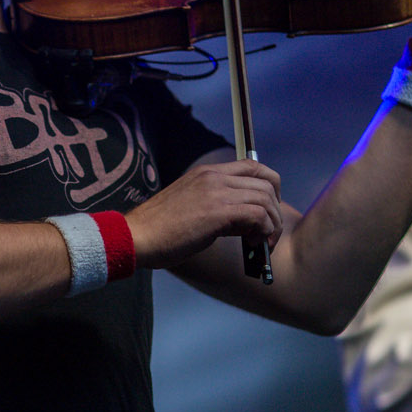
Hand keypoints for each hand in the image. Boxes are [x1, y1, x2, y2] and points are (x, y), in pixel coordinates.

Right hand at [126, 157, 282, 268]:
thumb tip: (242, 222)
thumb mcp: (190, 205)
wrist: (136, 236)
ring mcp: (217, 192)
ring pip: (266, 199)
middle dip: (275, 209)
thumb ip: (216, 205)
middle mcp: (214, 176)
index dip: (269, 187)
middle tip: (269, 231)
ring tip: (263, 243)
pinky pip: (258, 216)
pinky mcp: (218, 212)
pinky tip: (254, 244)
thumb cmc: (158, 229)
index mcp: (207, 172)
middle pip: (266, 181)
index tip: (267, 209)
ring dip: (272, 224)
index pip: (253, 166)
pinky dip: (264, 231)